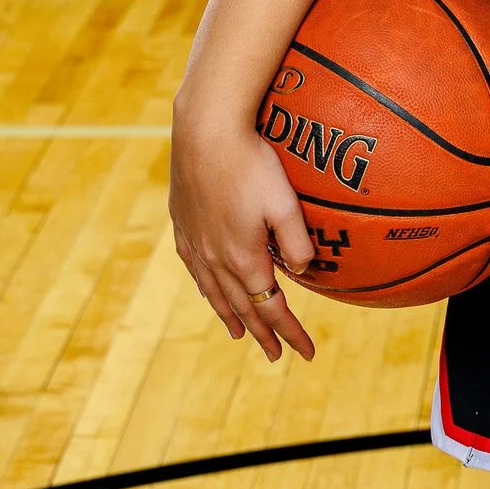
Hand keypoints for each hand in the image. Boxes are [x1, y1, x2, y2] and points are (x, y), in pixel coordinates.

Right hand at [170, 98, 317, 361]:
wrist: (204, 133)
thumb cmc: (251, 163)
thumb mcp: (284, 202)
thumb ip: (296, 242)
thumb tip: (303, 274)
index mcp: (245, 258)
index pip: (272, 308)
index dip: (290, 332)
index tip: (306, 353)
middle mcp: (216, 260)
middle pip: (244, 307)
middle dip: (264, 334)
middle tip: (278, 355)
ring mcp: (196, 244)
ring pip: (216, 294)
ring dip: (233, 317)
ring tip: (241, 335)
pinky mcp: (183, 227)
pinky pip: (196, 271)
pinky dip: (208, 290)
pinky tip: (210, 292)